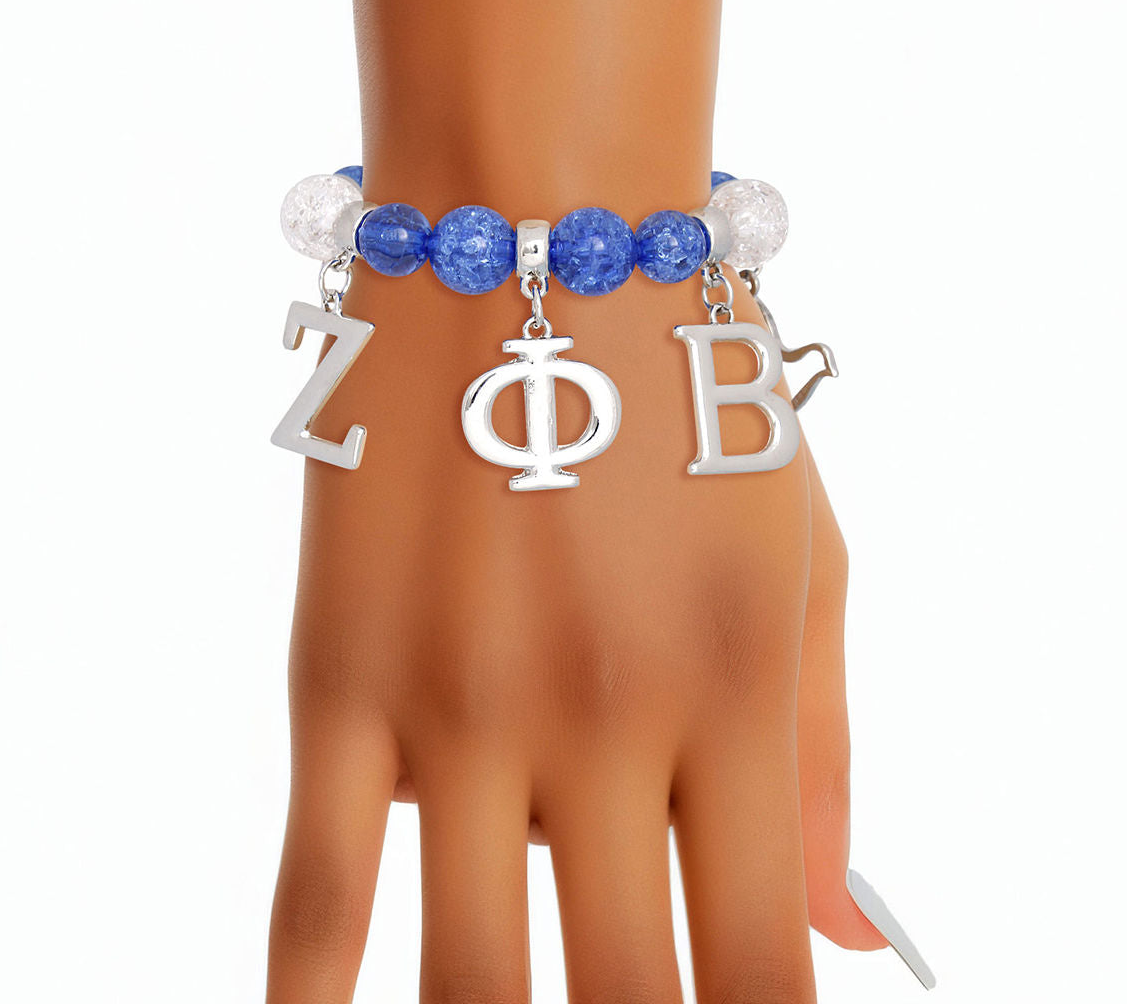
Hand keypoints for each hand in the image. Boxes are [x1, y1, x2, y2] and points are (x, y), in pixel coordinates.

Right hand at [265, 265, 881, 1002]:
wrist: (534, 224)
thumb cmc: (685, 382)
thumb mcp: (799, 543)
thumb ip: (827, 747)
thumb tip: (836, 939)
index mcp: (738, 693)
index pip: (759, 976)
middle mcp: (606, 722)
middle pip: (625, 1001)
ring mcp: (461, 704)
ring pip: (466, 980)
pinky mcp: (339, 669)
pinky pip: (316, 884)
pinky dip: (314, 1003)